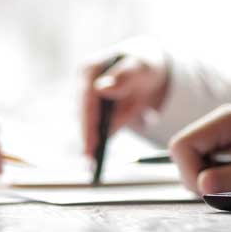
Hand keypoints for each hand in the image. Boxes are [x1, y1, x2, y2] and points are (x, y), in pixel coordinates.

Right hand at [81, 37, 169, 156]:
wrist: (147, 71)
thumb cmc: (144, 65)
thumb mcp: (140, 68)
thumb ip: (124, 76)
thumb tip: (101, 88)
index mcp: (88, 70)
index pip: (86, 101)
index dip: (87, 124)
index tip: (91, 144)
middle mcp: (83, 86)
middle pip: (83, 117)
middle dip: (88, 139)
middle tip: (91, 163)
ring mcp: (89, 102)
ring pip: (90, 127)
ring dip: (94, 143)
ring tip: (93, 166)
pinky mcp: (96, 115)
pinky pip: (99, 131)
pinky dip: (101, 143)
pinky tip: (101, 159)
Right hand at [169, 104, 230, 194]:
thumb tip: (202, 186)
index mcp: (228, 120)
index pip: (182, 146)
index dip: (189, 172)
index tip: (212, 191)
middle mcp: (223, 124)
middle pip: (188, 154)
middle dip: (201, 178)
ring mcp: (230, 133)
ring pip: (202, 161)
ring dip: (217, 178)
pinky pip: (218, 162)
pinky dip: (228, 176)